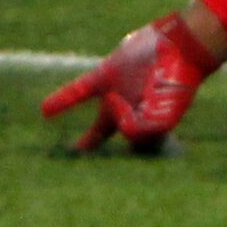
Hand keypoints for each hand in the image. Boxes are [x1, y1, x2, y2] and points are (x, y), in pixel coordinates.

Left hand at [42, 15, 217, 153]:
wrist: (181, 46)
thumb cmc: (178, 83)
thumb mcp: (165, 117)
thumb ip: (140, 131)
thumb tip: (118, 126)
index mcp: (144, 129)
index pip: (124, 154)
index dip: (110, 166)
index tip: (91, 180)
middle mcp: (129, 115)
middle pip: (107, 141)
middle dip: (93, 154)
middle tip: (75, 167)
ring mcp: (117, 94)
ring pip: (98, 121)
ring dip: (85, 136)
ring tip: (69, 148)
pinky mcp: (107, 75)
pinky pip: (82, 91)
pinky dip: (63, 101)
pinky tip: (45, 111)